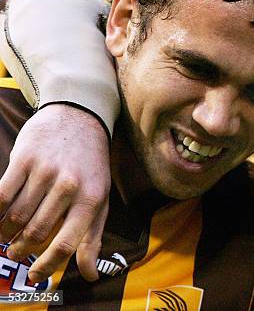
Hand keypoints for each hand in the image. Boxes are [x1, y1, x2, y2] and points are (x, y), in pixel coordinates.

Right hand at [0, 103, 110, 282]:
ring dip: (6, 232)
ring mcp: (45, 172)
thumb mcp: (100, 199)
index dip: (48, 265)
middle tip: (16, 251)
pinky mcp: (24, 160)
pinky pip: (0, 195)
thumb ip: (93, 238)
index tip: (35, 276)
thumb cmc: (90, 167)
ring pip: (15, 217)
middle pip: (36, 232)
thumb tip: (90, 275)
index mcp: (91, 199)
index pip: (67, 243)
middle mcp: (69, 186)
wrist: (79, 119)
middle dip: (22, 248)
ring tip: (8, 233)